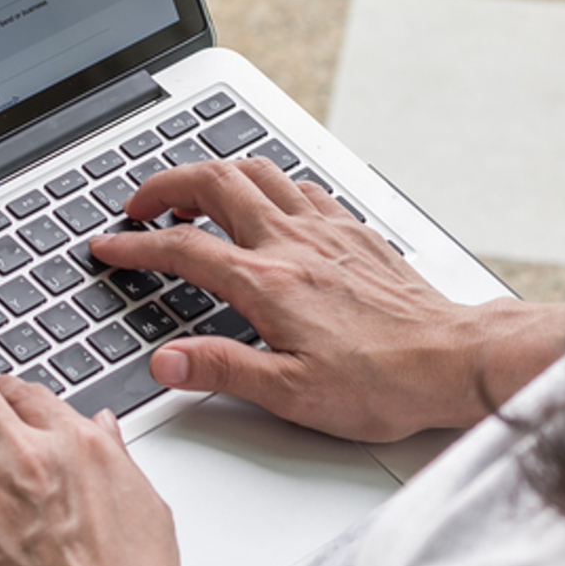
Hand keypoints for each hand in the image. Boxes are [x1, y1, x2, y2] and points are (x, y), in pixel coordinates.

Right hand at [91, 158, 564, 440]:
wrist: (456, 359)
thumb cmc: (384, 382)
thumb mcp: (291, 394)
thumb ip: (222, 370)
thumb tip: (166, 362)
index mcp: (269, 283)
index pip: (183, 249)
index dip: (135, 246)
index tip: (108, 247)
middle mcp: (294, 243)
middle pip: (213, 183)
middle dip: (164, 185)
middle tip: (139, 206)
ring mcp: (326, 230)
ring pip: (256, 170)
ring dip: (213, 173)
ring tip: (191, 196)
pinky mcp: (354, 231)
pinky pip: (298, 185)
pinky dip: (264, 182)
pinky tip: (264, 203)